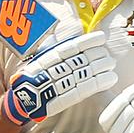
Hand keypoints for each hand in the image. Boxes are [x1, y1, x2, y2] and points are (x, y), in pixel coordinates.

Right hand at [2, 31, 117, 124]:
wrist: (23, 99)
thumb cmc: (35, 76)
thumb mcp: (42, 57)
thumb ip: (55, 47)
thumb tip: (65, 33)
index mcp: (49, 56)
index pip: (72, 46)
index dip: (88, 41)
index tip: (101, 38)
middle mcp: (55, 68)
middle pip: (82, 59)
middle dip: (98, 56)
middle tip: (108, 55)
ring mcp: (60, 83)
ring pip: (85, 72)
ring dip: (101, 67)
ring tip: (111, 65)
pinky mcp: (64, 98)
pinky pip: (84, 88)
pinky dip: (99, 83)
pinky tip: (110, 78)